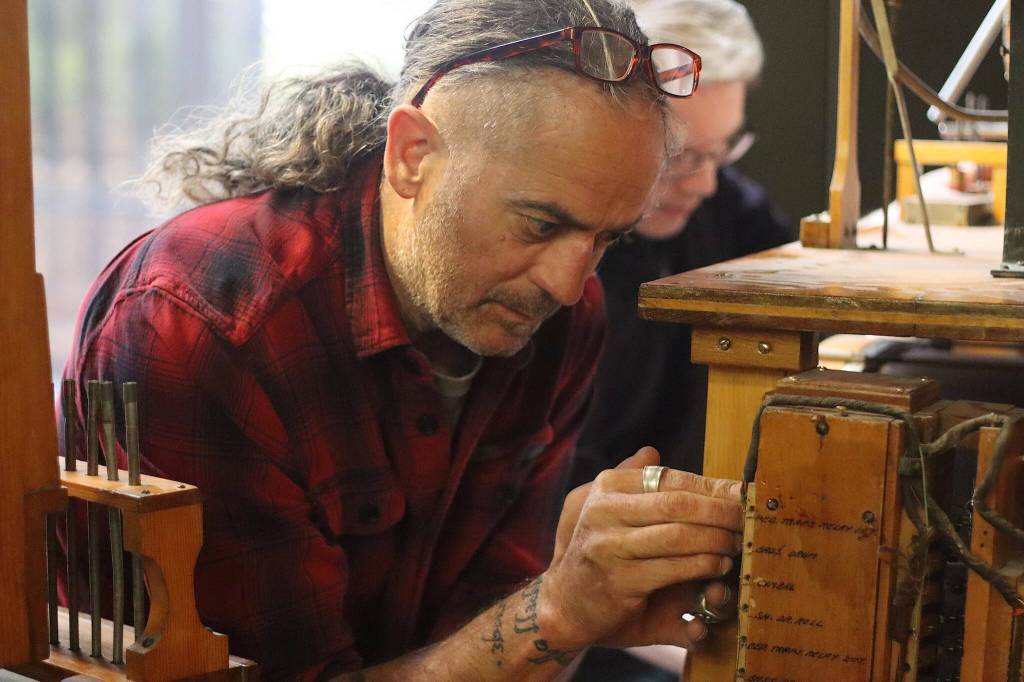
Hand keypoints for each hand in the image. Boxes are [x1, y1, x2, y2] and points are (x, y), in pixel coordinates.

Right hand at [540, 447, 742, 648]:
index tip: (742, 493)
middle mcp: (604, 511)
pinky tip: (717, 568)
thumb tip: (652, 452)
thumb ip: (632, 482)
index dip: (711, 486)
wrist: (565, 604)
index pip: (670, 479)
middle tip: (745, 520)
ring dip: (716, 541)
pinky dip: (703, 567)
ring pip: (680, 536)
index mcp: (607, 487)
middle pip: (678, 504)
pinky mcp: (619, 582)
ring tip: (734, 545)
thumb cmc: (596, 552)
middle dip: (720, 512)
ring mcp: (609, 547)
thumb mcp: (605, 508)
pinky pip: (674, 569)